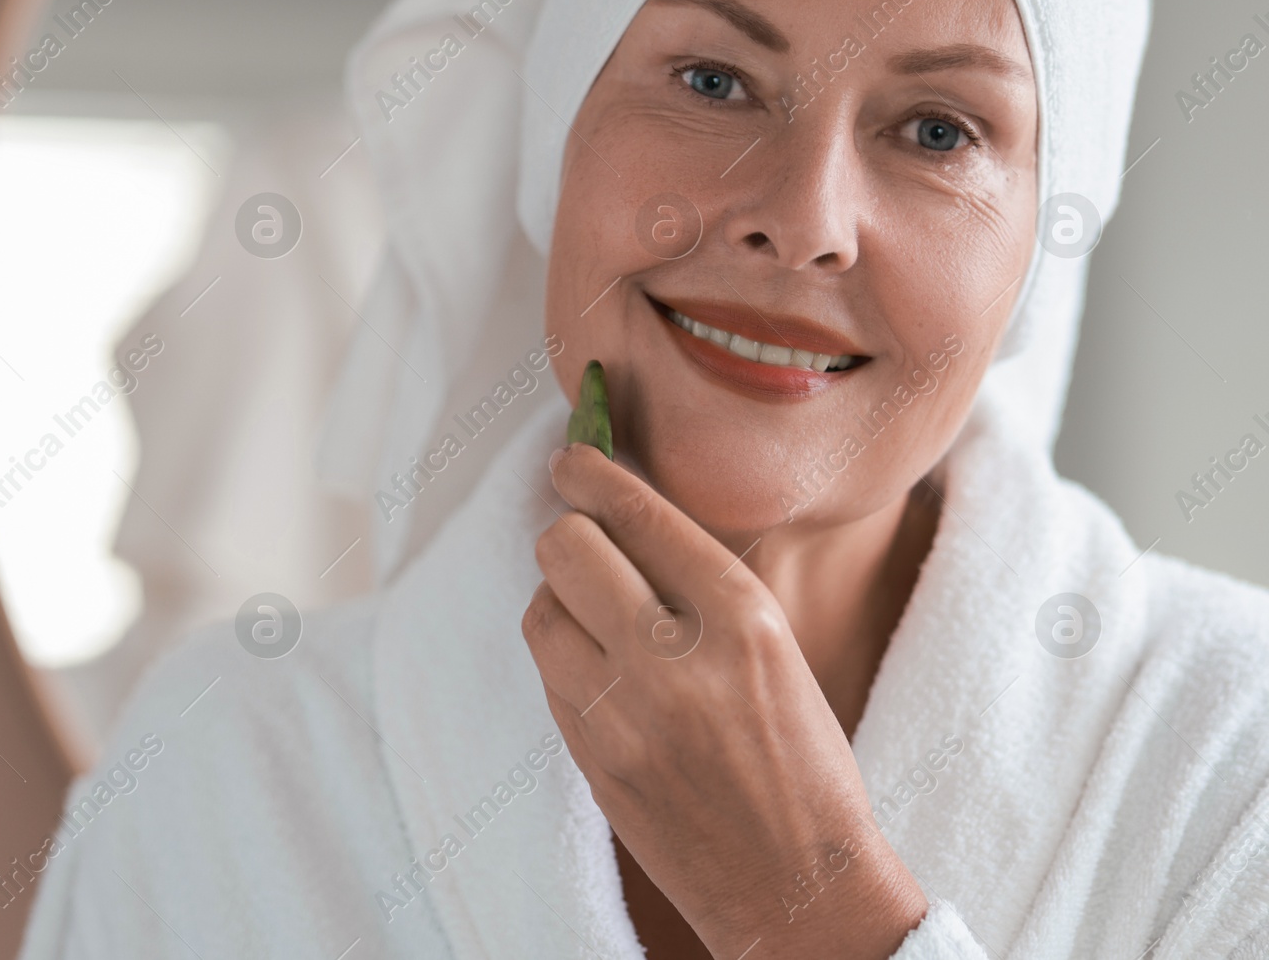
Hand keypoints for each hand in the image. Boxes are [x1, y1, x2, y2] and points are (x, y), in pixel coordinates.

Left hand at [522, 443, 927, 958]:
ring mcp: (621, 714)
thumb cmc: (802, 763)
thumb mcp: (778, 649)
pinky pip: (547, 671)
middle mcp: (675, 659)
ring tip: (598, 612)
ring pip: (541, 607)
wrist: (796, 886)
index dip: (593, 473)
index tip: (573, 457)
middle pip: (567, 547)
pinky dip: (564, 653)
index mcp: (741, 619)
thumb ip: (700, 585)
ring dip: (561, 596)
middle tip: (585, 536)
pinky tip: (599, 665)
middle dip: (571, 531)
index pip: (640, 514)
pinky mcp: (589, 758)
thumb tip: (620, 514)